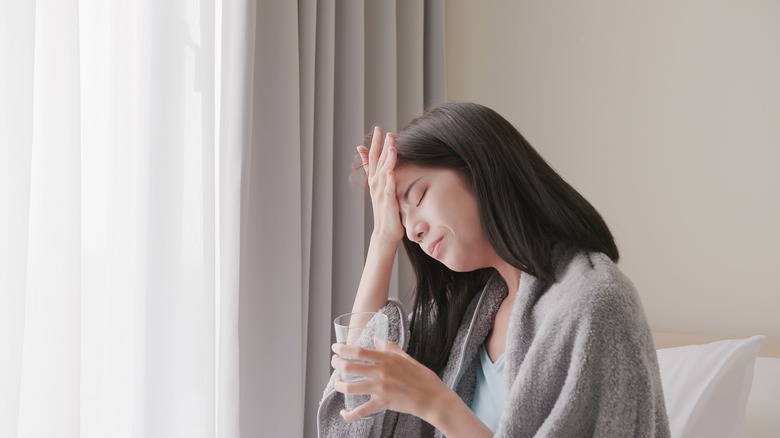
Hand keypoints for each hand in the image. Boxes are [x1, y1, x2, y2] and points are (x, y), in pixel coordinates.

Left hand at [331, 341, 450, 422]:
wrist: (432, 398)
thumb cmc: (422, 377)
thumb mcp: (407, 357)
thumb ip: (390, 348)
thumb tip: (378, 340)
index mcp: (387, 358)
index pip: (359, 351)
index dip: (343, 349)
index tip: (335, 347)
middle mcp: (381, 372)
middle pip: (350, 367)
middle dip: (336, 364)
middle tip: (334, 362)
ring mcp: (380, 389)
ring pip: (350, 388)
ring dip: (339, 386)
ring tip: (338, 383)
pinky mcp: (382, 404)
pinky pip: (361, 411)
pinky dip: (349, 414)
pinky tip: (344, 413)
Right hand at [357, 127, 404, 244]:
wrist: (384, 232)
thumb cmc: (384, 210)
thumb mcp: (379, 190)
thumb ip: (376, 174)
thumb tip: (372, 164)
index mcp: (375, 180)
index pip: (374, 157)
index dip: (376, 143)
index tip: (379, 128)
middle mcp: (376, 185)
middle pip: (378, 162)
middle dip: (381, 146)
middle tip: (386, 131)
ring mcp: (381, 194)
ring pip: (384, 173)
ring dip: (387, 160)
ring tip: (391, 147)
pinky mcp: (388, 203)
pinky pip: (388, 190)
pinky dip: (389, 181)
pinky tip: (391, 172)